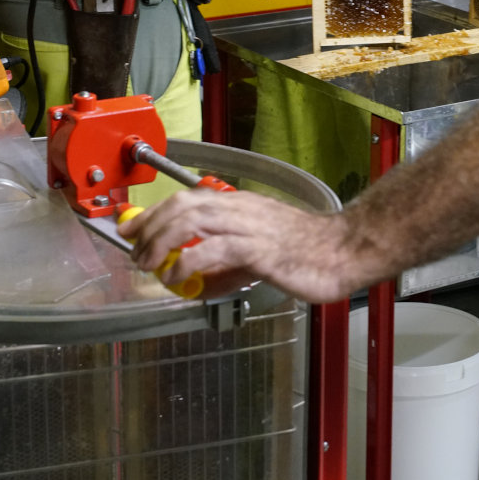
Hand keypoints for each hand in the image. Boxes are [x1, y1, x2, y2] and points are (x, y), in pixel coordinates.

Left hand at [123, 188, 356, 302]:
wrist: (346, 249)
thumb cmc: (309, 251)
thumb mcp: (259, 252)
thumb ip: (228, 263)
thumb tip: (198, 281)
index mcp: (241, 205)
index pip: (187, 199)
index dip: (154, 213)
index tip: (132, 230)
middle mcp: (241, 209)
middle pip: (183, 204)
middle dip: (150, 224)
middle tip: (133, 249)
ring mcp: (250, 226)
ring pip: (192, 218)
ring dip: (161, 240)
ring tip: (147, 264)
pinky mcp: (259, 248)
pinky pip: (213, 249)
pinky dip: (186, 262)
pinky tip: (176, 277)